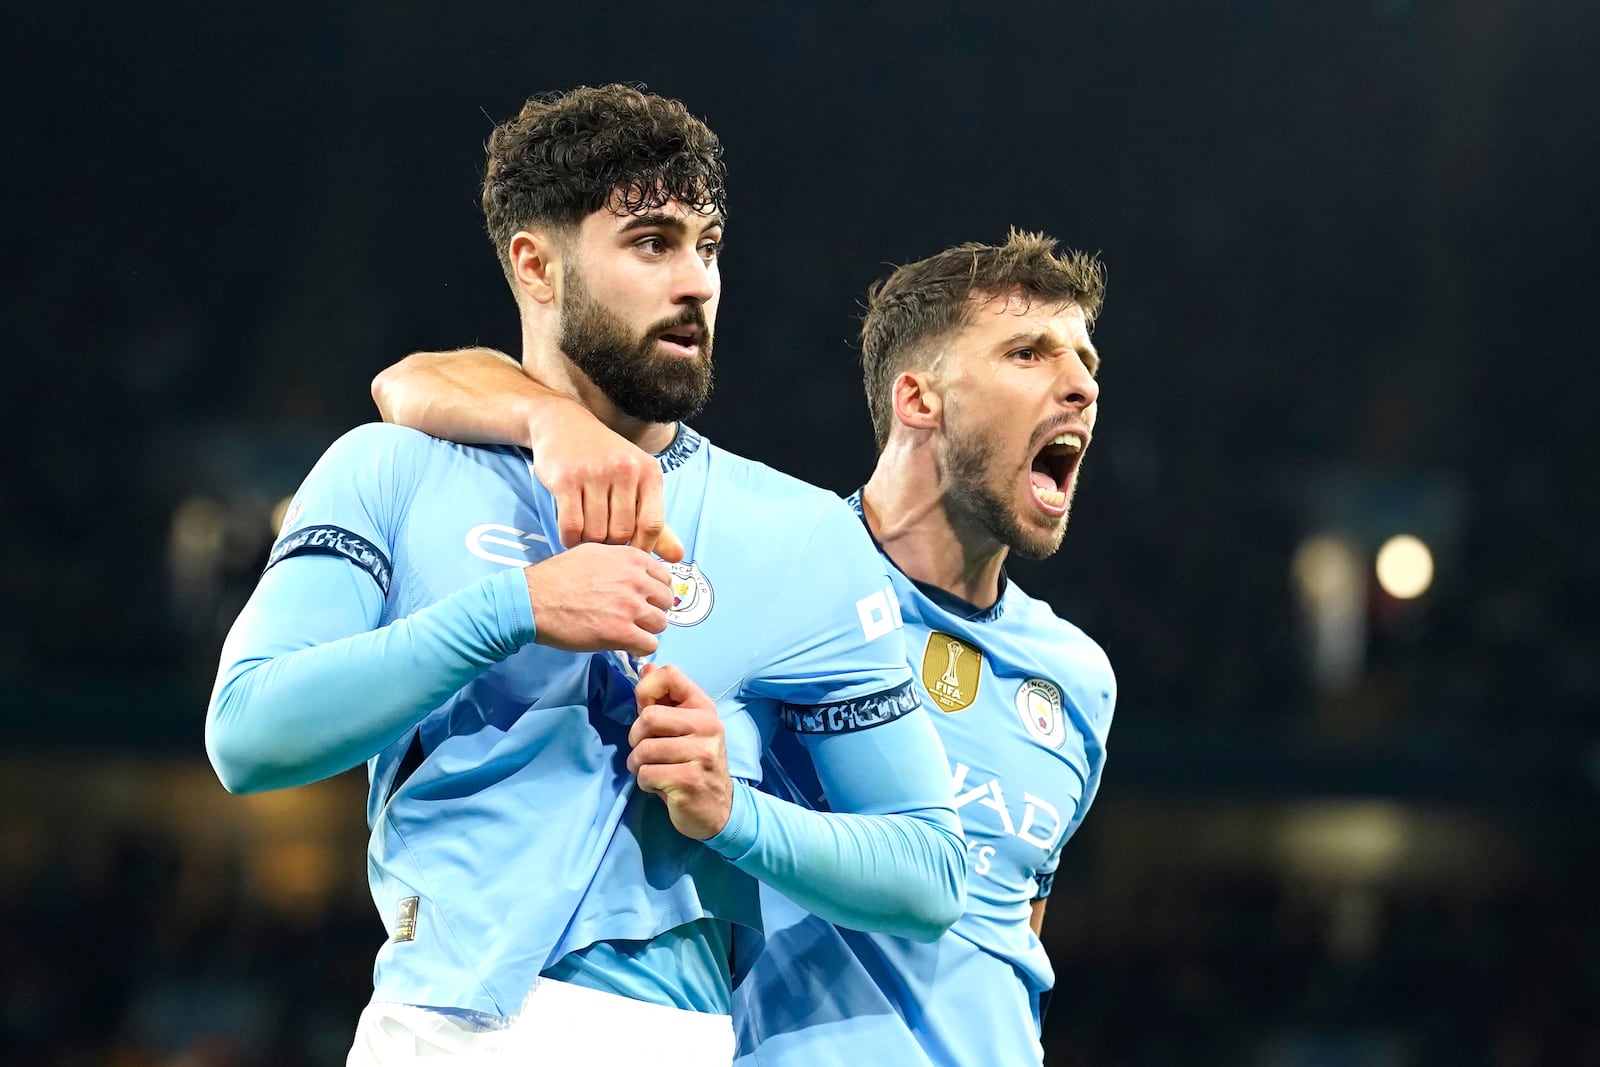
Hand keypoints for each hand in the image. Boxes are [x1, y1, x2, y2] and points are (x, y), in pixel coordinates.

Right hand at [525, 544, 672, 655]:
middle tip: (636, 617)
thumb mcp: (593, 552)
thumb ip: (620, 559)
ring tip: (629, 631)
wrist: (534, 599)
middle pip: (666, 601)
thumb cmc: (556, 576)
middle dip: (654, 610)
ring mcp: (630, 607)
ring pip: (661, 624)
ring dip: (647, 630)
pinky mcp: (621, 632)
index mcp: (631, 558)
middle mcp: (636, 580)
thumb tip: (636, 570)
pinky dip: (640, 648)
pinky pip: (650, 645)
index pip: (665, 577)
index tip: (645, 598)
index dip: (655, 590)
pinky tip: (626, 644)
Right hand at [530, 398, 685, 562]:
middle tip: (602, 543)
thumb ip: (654, 520)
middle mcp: (625, 470)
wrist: (564, 424)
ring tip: (586, 537)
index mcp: (649, 472)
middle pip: (622, 533)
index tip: (631, 556)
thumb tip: (677, 557)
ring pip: (596, 532)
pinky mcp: (566, 479)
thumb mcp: (636, 481)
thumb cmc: (605, 459)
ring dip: (588, 543)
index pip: (653, 525)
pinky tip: (571, 535)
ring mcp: (595, 473)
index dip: (643, 548)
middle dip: (611, 546)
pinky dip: (570, 539)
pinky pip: (571, 526)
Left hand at [626, 664, 731, 839]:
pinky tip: (661, 786)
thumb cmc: (693, 763)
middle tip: (647, 752)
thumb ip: (662, 700)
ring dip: (638, 765)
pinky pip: (646, 774)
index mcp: (704, 708)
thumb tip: (646, 668)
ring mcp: (701, 754)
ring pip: (644, 749)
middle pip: (648, 717)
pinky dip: (644, 783)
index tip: (646, 710)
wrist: (718, 809)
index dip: (646, 690)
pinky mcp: (690, 781)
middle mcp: (708, 726)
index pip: (669, 675)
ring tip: (654, 771)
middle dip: (636, 738)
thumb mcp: (682, 728)